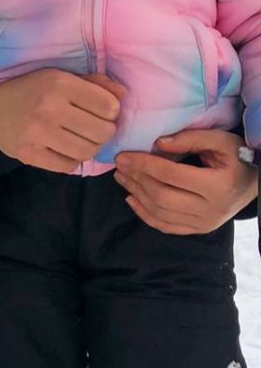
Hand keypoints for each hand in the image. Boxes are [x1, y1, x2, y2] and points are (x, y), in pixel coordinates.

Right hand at [0, 69, 123, 172]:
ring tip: (81, 140)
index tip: (100, 112)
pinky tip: (65, 149)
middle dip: (104, 132)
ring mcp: (39, 134)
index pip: (109, 107)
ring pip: (88, 151)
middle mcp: (50, 108)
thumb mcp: (59, 78)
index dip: (111, 111)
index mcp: (60, 84)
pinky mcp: (30, 154)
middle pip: (103, 132)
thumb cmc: (31, 92)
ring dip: (90, 147)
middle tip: (94, 128)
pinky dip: (72, 160)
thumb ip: (93, 83)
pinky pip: (69, 165)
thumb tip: (123, 95)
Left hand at [114, 129, 258, 234]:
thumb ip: (190, 138)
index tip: (123, 155)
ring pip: (160, 213)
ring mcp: (204, 223)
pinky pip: (165, 226)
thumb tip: (157, 143)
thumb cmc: (236, 157)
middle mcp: (211, 209)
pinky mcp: (198, 229)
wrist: (253, 182)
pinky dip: (144, 214)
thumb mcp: (220, 141)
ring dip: (135, 194)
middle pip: (162, 196)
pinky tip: (131, 198)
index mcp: (218, 186)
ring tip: (121, 177)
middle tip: (119, 165)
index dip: (144, 164)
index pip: (172, 175)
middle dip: (136, 179)